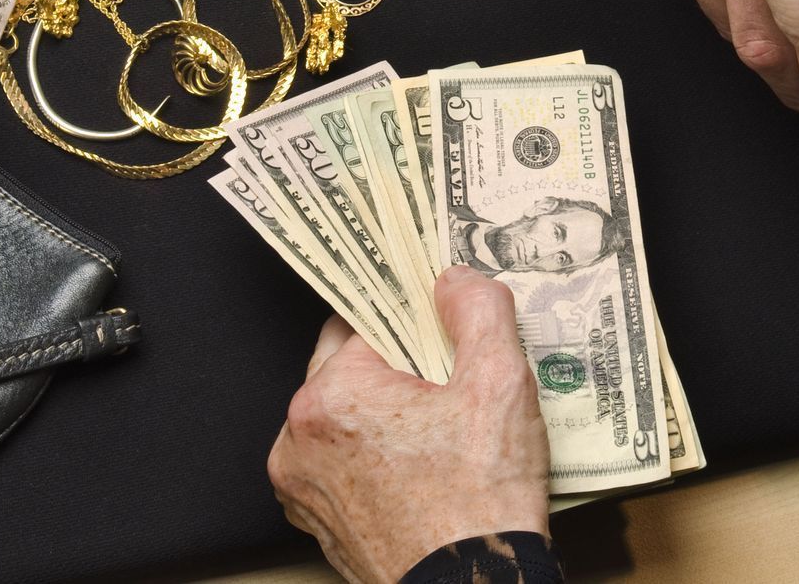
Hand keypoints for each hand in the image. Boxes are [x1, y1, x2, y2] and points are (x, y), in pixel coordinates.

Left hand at [267, 268, 549, 583]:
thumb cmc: (481, 504)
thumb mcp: (500, 385)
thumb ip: (478, 313)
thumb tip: (454, 280)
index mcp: (332, 394)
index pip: (366, 322)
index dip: (410, 322)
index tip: (440, 334)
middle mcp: (298, 435)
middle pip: (347, 366)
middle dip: (395, 367)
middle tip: (446, 384)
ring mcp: (300, 483)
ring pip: (342, 414)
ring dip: (380, 411)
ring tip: (437, 430)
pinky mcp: (314, 518)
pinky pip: (337, 461)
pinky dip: (369, 455)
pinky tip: (418, 466)